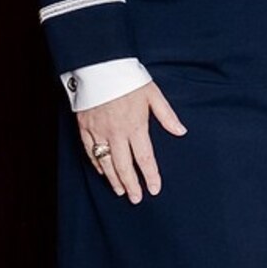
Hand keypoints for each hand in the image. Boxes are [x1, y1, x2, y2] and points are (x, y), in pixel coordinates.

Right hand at [76, 80, 186, 203]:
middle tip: (137, 199)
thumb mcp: (154, 95)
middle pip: (124, 166)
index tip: (155, 189)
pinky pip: (90, 151)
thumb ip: (167, 116)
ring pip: (106, 162)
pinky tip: (102, 173)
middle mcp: (116, 133)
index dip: (151, 175)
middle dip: (132, 184)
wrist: (100, 67)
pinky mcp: (84, 127)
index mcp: (136, 126)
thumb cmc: (131, 80)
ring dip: (114, 179)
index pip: (144, 158)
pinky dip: (96, 164)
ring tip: (121, 192)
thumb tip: (182, 132)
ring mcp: (98, 131)